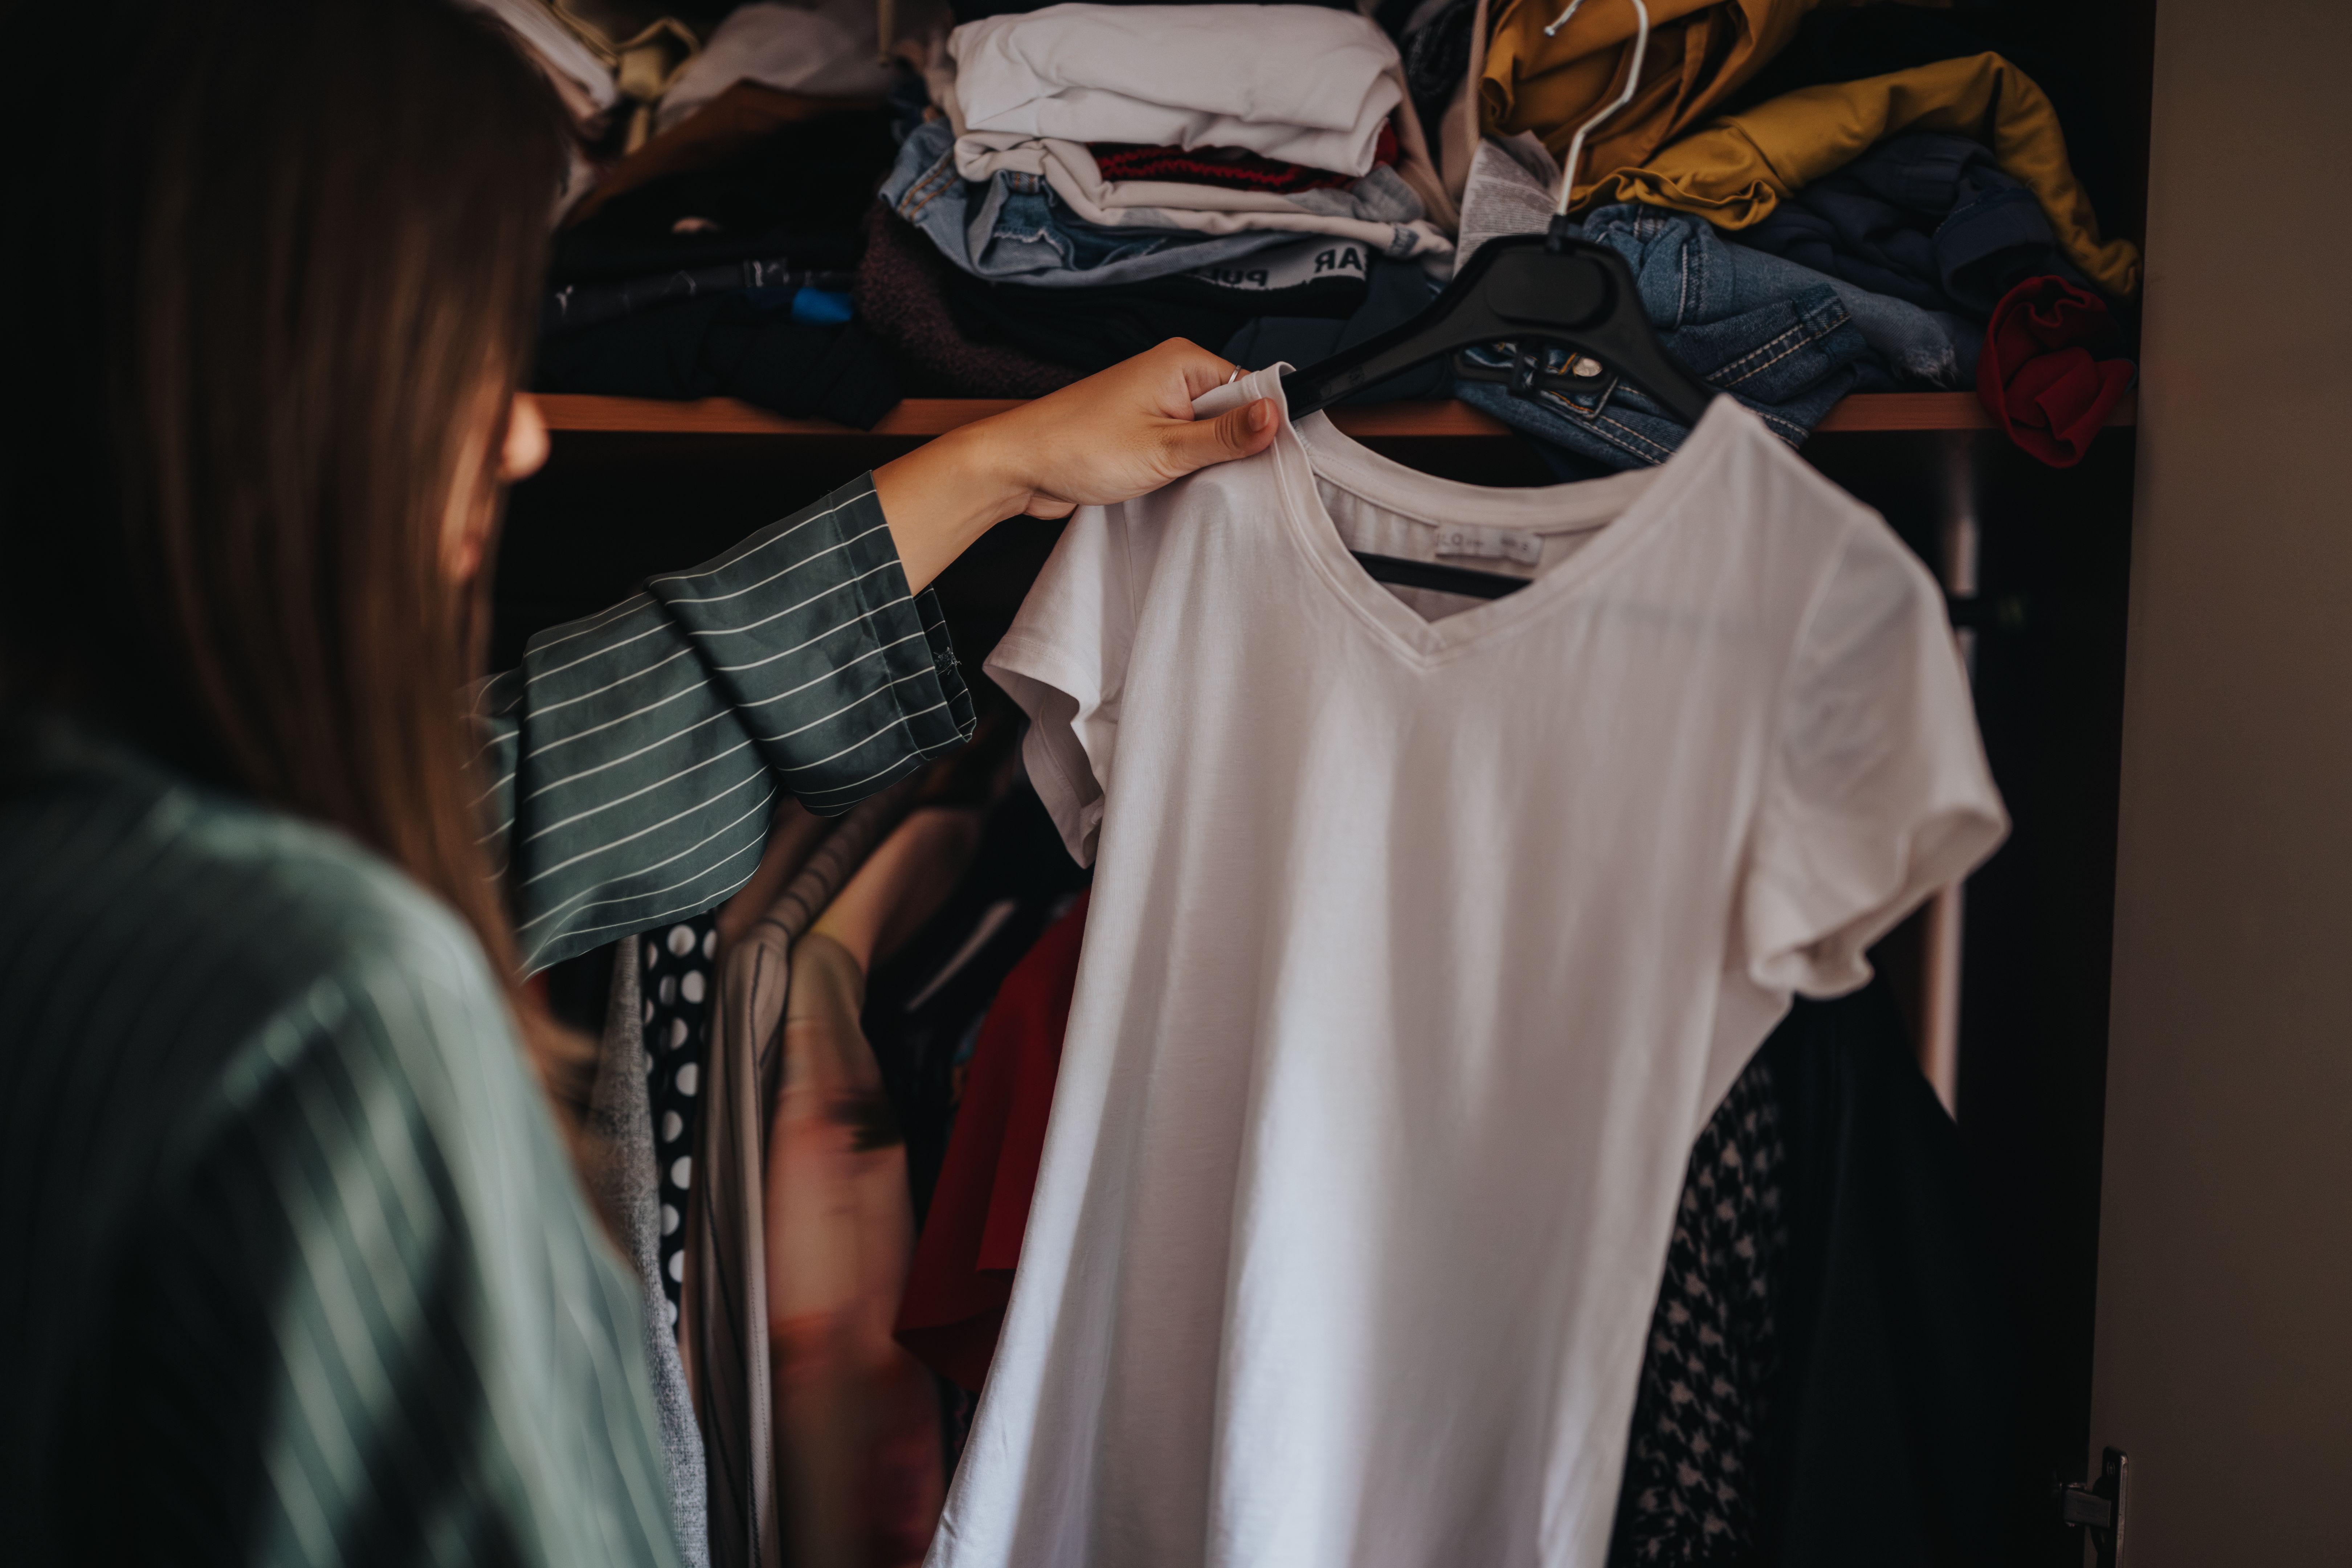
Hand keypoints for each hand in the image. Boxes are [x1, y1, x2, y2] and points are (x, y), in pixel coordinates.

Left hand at [872, 340, 1276, 591]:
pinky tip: (1176, 484)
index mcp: (1183, 362)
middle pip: (1233, 411)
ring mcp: (1156, 402)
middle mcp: (1171, 375)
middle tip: (1222, 476)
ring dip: (1205, 461)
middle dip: (1232, 446)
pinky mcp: (1143, 430)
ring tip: (1190, 479)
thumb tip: (1276, 415)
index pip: (1252, 387)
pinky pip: (1182, 446)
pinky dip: (1184, 467)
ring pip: (1207, 433)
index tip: (1266, 460)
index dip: (1262, 425)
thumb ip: (1223, 436)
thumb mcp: (1164, 448)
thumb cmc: (1078, 448)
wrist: (1017, 466)